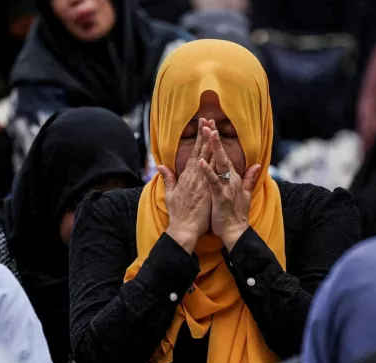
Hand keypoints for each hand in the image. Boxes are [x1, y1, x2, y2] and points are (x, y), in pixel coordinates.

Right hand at [161, 118, 212, 252]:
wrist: (183, 230)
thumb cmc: (179, 214)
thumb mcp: (171, 194)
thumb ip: (168, 178)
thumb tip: (161, 166)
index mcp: (187, 176)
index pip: (195, 153)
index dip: (199, 139)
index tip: (203, 125)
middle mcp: (193, 177)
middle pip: (201, 152)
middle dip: (205, 134)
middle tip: (208, 118)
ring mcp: (199, 183)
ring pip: (206, 159)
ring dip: (209, 144)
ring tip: (212, 128)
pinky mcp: (205, 191)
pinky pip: (210, 174)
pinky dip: (212, 163)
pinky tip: (215, 152)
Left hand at [199, 128, 260, 250]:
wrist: (236, 232)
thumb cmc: (235, 215)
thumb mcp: (244, 194)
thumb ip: (250, 179)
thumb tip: (257, 166)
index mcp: (232, 178)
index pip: (224, 156)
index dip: (218, 142)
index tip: (211, 127)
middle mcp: (230, 180)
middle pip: (222, 155)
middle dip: (215, 138)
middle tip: (209, 122)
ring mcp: (226, 187)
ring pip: (219, 164)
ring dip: (214, 148)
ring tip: (208, 133)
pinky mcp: (220, 196)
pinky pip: (213, 181)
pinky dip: (207, 171)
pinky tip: (200, 161)